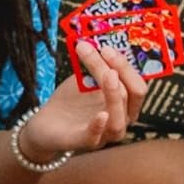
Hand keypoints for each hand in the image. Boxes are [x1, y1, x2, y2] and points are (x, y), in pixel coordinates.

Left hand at [21, 42, 146, 160]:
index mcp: (125, 103)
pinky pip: (95, 137)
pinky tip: (100, 114)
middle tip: (104, 51)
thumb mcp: (85, 78)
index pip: (137, 84)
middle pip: (131, 96)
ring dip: (114, 94)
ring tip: (107, 74)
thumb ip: (95, 66)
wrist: (46, 124)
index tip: (108, 46)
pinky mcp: (84, 143)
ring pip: (119, 118)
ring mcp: (105, 134)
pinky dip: (99, 126)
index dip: (126, 65)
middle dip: (122, 72)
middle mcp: (121, 119)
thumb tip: (98, 39)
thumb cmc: (71, 101)